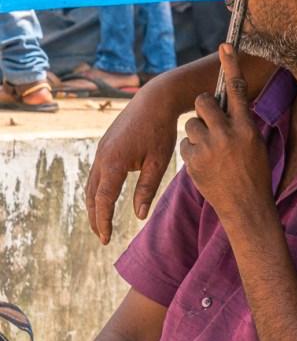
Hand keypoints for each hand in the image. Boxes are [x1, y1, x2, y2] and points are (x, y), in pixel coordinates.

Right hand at [85, 80, 181, 244]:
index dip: (103, 221)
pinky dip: (97, 191)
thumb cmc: (160, 131)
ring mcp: (101, 151)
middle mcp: (102, 158)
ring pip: (91, 185)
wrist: (154, 101)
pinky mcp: (104, 146)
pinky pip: (96, 174)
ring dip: (94, 205)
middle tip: (102, 237)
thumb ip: (147, 188)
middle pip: (93, 195)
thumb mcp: (159, 161)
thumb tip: (138, 215)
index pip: (103, 200)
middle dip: (95, 218)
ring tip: (100, 222)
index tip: (106, 239)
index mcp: (114, 163)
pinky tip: (104, 198)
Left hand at [179, 46, 271, 224]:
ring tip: (210, 151)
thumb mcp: (256, 145)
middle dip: (202, 109)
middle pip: (202, 102)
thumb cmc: (254, 174)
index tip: (225, 44)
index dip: (231, 65)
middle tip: (208, 120)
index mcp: (247, 128)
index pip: (237, 89)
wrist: (246, 207)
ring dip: (197, 133)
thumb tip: (226, 108)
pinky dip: (192, 153)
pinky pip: (185, 146)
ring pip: (191, 124)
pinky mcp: (193, 161)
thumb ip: (241, 125)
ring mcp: (209, 148)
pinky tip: (205, 166)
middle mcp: (228, 134)